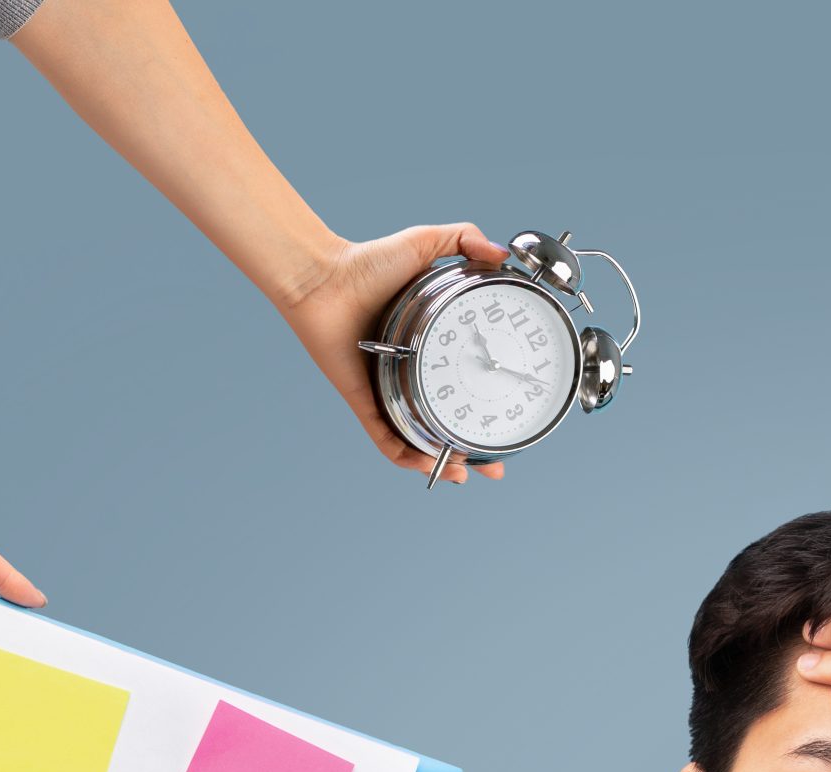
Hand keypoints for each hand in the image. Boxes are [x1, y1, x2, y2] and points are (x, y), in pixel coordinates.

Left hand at [274, 223, 512, 484]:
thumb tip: (500, 255)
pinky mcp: (363, 399)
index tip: (508, 417)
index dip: (485, 406)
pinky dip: (407, 456)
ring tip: (468, 473)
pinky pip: (385, 439)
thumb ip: (463, 239)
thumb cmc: (365, 261)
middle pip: (445, 422)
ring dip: (444, 462)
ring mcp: (385, 389)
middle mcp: (408, 373)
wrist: (322, 278)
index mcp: (427, 347)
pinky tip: (429, 465)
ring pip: (417, 439)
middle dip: (473, 450)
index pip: (461, 384)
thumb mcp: (424, 244)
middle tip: (496, 465)